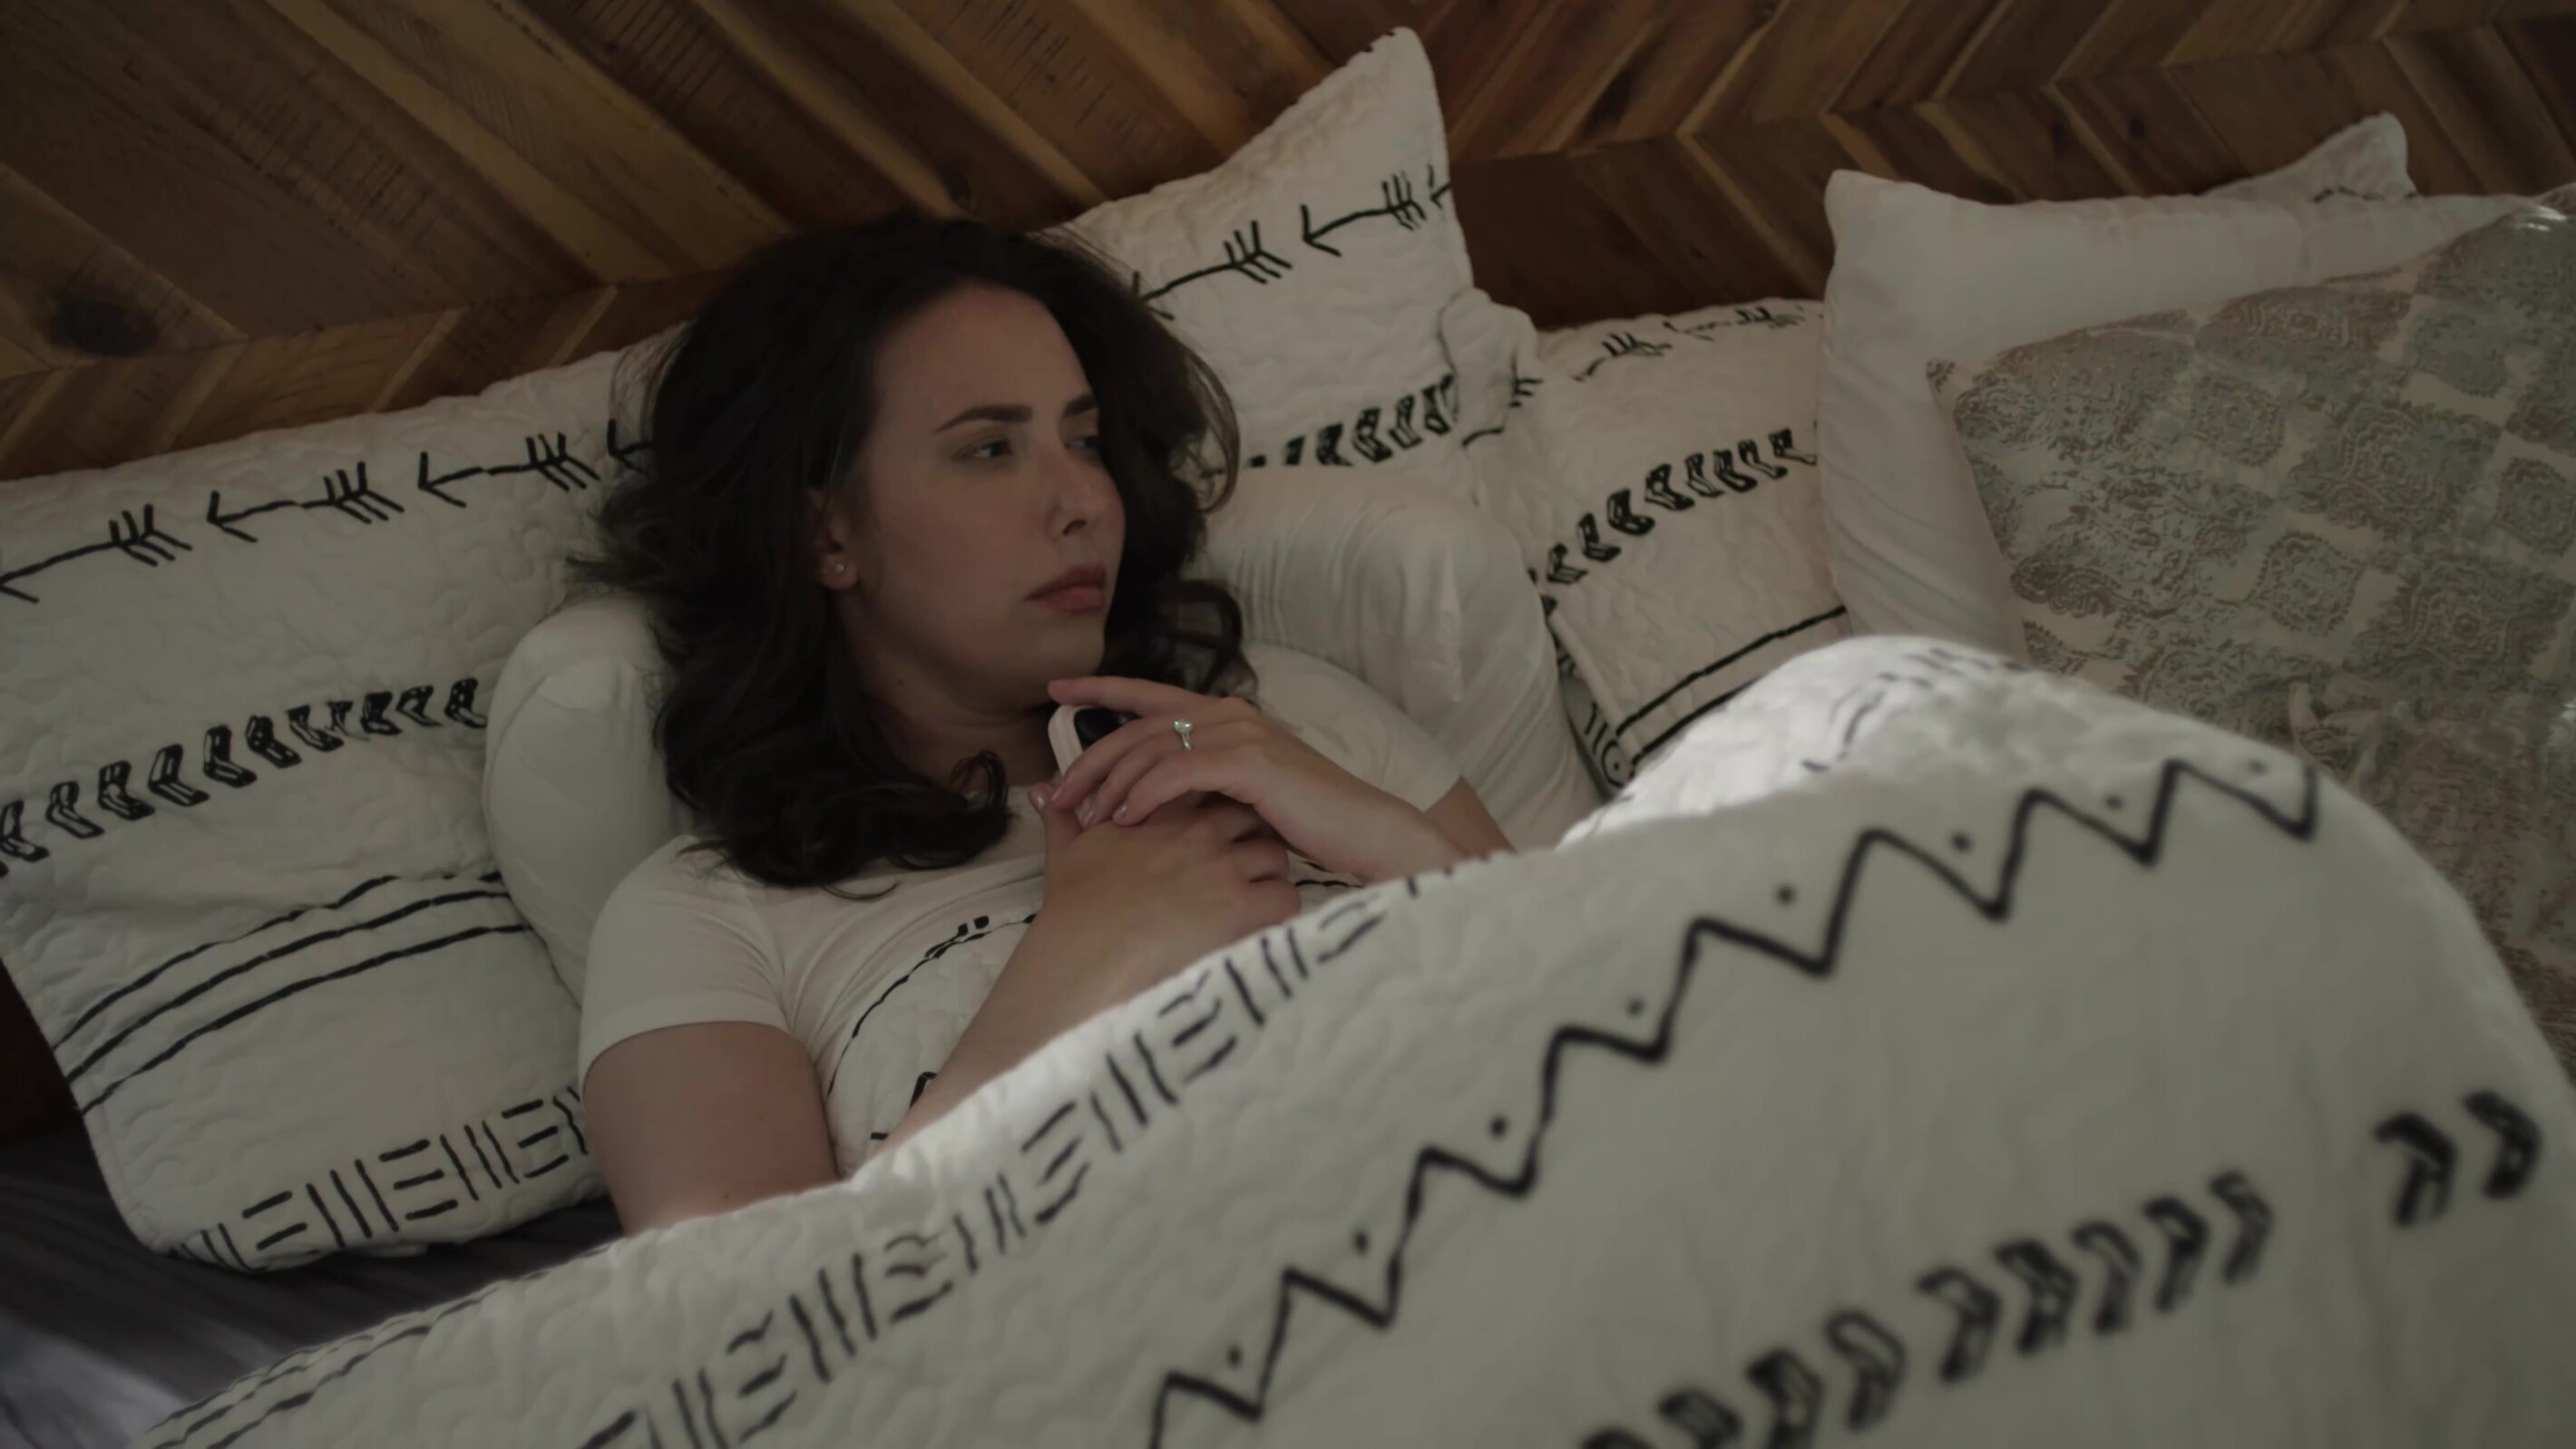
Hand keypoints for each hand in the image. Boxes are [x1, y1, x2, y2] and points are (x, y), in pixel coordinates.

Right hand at [879, 794, 1297, 1155]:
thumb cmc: (1074, 909)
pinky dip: (1280, 908)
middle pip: (1252, 816)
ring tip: (1255, 894)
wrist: (1084, 954)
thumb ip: (1062, 818)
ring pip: (1275, 854)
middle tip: (1245, 861)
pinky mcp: (1241, 908)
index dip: (1221, 807)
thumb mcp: (1067, 853)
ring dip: (1269, 872)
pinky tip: (1262, 923)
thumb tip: (1039, 790)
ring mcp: (1224, 869)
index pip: (1213, 788)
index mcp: (1163, 814)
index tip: (1219, 830)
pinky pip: (1286, 897)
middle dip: (1253, 833)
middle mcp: (1199, 834)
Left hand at [1041, 675, 1457, 882]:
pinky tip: (1126, 819)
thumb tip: (1146, 794)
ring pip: (1151, 750)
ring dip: (1111, 785)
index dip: (1101, 690)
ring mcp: (1239, 733)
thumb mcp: (1242, 794)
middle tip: (1056, 794)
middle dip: (1089, 759)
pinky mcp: (1248, 762)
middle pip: (1137, 728)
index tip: (1057, 692)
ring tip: (1086, 819)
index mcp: (1226, 715)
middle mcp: (1229, 713)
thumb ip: (1201, 781)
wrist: (1363, 829)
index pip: (1149, 694)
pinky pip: (1177, 773)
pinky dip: (1145, 795)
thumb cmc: (1306, 821)